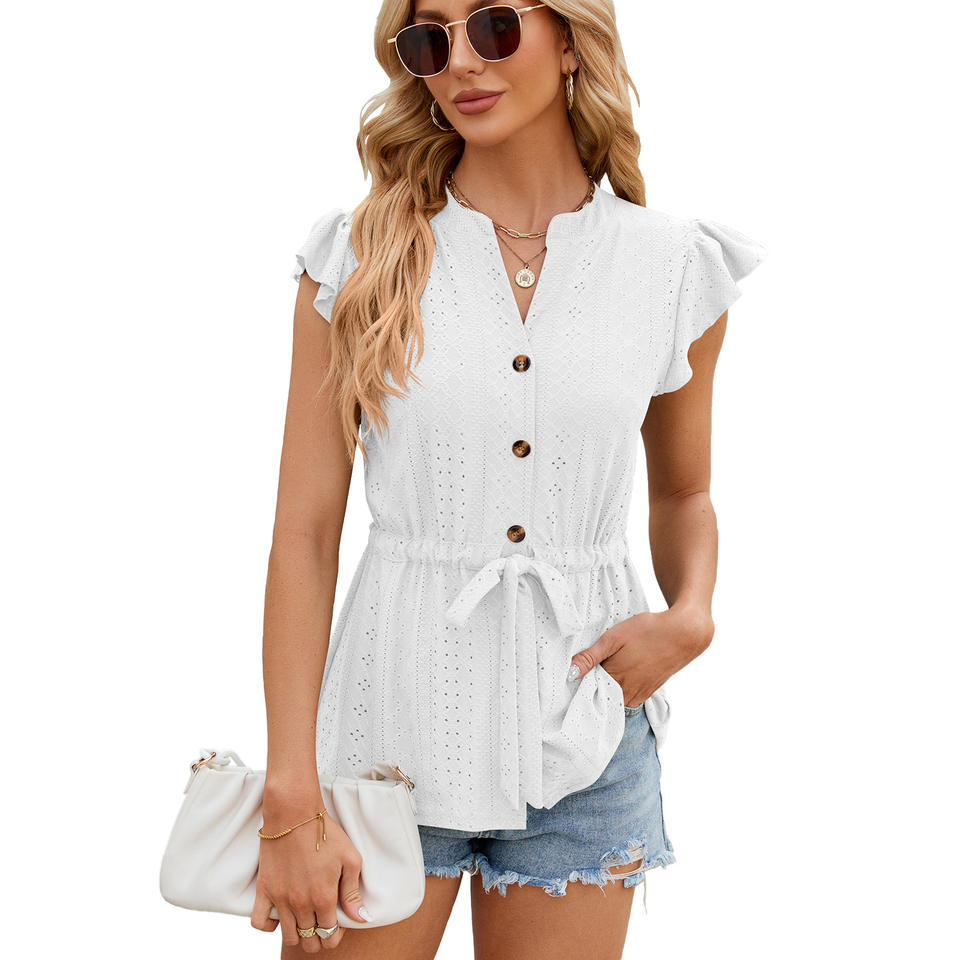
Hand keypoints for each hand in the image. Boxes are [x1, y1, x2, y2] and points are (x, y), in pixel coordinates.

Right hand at [250, 788, 370, 952]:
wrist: (295, 814)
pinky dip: (269, 926)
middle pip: (309, 941)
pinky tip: (280, 916)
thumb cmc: (326, 833)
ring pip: (289, 937)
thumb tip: (360, 919)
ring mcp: (280, 898)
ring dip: (299, 934)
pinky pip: (259, 923)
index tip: (337, 924)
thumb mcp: (350, 858)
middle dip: (318, 939)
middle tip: (321, 925)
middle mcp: (301, 903)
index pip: (330, 935)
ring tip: (305, 921)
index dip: (336, 935)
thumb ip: (352, 893)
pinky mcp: (264, 890)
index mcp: (324, 896)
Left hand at [568, 606, 713, 707]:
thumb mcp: (614, 638)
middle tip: (586, 675)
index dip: (579, 684)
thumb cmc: (648, 631)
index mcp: (615, 679)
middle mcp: (627, 692)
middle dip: (592, 690)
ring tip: (602, 675)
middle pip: (602, 699)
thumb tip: (570, 673)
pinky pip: (629, 699)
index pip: (588, 691)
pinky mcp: (649, 691)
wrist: (684, 634)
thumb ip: (591, 656)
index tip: (572, 677)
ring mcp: (640, 694)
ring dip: (607, 692)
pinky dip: (621, 692)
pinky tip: (619, 677)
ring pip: (616, 700)